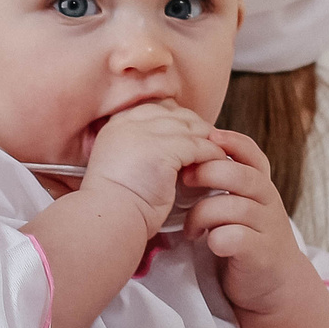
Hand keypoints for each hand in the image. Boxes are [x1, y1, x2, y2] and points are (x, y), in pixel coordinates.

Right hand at [82, 101, 223, 234]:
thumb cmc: (116, 203)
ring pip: (190, 128)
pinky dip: (212, 154)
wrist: (109, 218)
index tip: (191, 135)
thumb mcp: (121, 163)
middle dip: (196, 127)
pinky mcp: (164, 150)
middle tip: (211, 143)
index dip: (178, 120)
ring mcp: (146, 134)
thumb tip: (170, 144)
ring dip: (208, 140)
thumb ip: (139, 147)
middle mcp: (130, 123)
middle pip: (176, 114)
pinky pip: (198, 146)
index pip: (157, 109)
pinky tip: (219, 163)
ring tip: (218, 153)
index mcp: (118, 125)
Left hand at [184, 129, 322, 316]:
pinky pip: (236, 238)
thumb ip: (224, 182)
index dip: (230, 142)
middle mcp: (268, 202)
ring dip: (203, 214)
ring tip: (190, 228)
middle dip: (208, 172)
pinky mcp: (261, 255)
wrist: (274, 285)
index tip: (206, 137)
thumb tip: (184, 154)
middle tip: (184, 180)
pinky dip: (216, 239)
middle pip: (241, 176)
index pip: (251, 153)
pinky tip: (208, 244)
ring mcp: (267, 228)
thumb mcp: (240, 204)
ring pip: (234, 207)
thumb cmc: (246, 238)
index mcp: (260, 186)